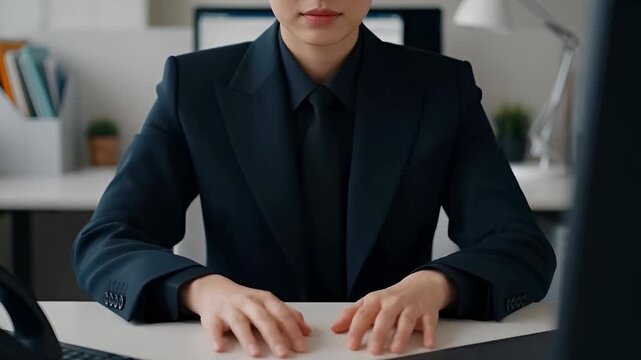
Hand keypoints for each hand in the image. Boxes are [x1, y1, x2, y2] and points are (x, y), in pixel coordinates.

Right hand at [180, 275, 311, 357]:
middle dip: (274, 336)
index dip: (292, 330)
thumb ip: (286, 315)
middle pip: (262, 318)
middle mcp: (247, 302)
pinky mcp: (211, 317)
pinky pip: (213, 328)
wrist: (213, 289)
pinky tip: (220, 347)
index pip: (281, 314)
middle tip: (283, 352)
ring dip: (247, 338)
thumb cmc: (244, 300)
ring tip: (256, 353)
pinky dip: (216, 337)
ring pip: (239, 322)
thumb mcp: (267, 303)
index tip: (300, 346)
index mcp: (264, 299)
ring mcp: (229, 308)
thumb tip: (306, 331)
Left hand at [331, 270, 455, 354]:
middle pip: (385, 317)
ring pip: (406, 320)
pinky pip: (429, 323)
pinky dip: (429, 333)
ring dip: (401, 335)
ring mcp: (411, 306)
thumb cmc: (392, 298)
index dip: (356, 329)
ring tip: (396, 349)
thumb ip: (352, 315)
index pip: (364, 314)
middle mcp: (393, 302)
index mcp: (377, 299)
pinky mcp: (428, 312)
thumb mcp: (370, 302)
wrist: (421, 286)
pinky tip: (428, 344)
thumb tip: (335, 327)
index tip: (351, 344)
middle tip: (374, 350)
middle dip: (379, 334)